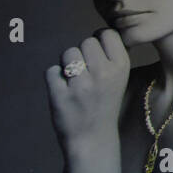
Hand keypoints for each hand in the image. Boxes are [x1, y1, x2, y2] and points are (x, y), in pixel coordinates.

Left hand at [46, 29, 130, 146]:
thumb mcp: (119, 79)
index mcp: (121, 67)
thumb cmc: (104, 104)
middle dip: (83, 54)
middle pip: (86, 42)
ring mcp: (81, 85)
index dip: (99, 41)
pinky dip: (54, 80)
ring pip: (68, 53)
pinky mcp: (60, 94)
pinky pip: (51, 71)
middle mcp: (103, 73)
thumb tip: (100, 32)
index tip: (97, 56)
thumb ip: (111, 56)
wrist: (93, 139)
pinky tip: (64, 92)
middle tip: (86, 74)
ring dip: (67, 65)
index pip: (107, 33)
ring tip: (74, 82)